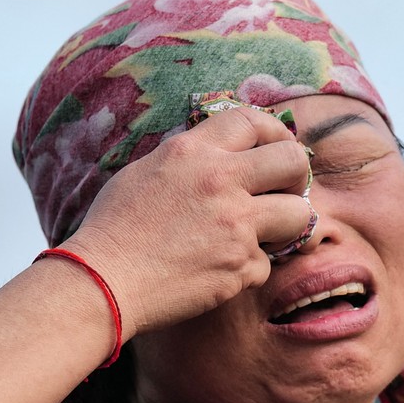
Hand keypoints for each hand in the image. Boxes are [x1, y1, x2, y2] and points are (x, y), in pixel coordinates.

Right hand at [59, 105, 313, 335]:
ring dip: (286, 227)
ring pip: (299, 215)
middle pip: (294, 161)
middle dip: (299, 177)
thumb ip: (190, 161)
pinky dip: (247, 269)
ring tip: (263, 236)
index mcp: (192, 151)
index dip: (275, 134)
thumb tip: (224, 157)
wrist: (104, 281)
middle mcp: (220, 180)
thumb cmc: (114, 229)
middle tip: (287, 193)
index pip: (253, 121)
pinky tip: (219, 270)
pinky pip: (266, 263)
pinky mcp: (240, 265)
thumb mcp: (146, 172)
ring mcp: (235, 224)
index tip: (278, 150)